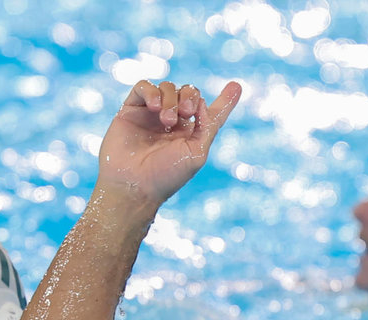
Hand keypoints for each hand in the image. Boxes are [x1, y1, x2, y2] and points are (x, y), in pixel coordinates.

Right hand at [95, 79, 241, 204]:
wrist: (133, 185)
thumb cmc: (166, 175)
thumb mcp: (197, 154)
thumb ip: (207, 126)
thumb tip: (203, 102)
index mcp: (191, 134)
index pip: (210, 113)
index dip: (225, 100)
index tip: (236, 86)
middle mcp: (173, 122)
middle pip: (189, 92)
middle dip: (191, 97)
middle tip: (187, 112)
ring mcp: (151, 115)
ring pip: (167, 88)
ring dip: (171, 99)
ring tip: (166, 120)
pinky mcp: (131, 110)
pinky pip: (143, 87)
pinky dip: (152, 91)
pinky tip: (155, 107)